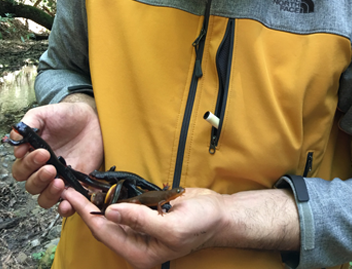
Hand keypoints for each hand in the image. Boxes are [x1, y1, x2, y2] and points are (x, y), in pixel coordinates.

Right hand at [11, 94, 102, 215]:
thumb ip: (29, 123)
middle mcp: (44, 170)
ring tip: (59, 182)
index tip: (42, 152)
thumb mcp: (44, 114)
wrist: (92, 118)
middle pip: (31, 186)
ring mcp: (60, 178)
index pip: (21, 170)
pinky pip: (68, 202)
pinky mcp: (76, 184)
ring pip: (45, 198)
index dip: (28, 164)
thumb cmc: (65, 115)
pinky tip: (67, 202)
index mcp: (32, 156)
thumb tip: (17, 143)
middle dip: (39, 179)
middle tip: (51, 168)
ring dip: (49, 195)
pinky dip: (65, 207)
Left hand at [63, 186, 223, 268]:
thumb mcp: (171, 226)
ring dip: (97, 201)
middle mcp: (137, 241)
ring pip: (113, 215)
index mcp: (140, 251)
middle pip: (104, 225)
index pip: (104, 231)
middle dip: (86, 207)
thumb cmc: (200, 224)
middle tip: (69, 188)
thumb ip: (140, 219)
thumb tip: (110, 211)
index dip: (85, 213)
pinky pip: (126, 205)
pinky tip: (103, 187)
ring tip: (79, 187)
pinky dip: (114, 196)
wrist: (218, 213)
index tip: (71, 197)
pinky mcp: (147, 213)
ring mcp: (141, 227)